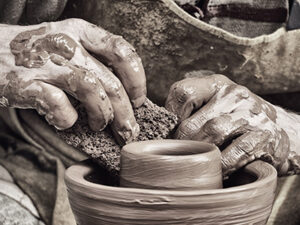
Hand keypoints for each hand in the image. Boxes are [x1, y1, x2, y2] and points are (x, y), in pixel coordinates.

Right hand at [0, 19, 145, 142]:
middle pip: (110, 81)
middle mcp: (66, 43)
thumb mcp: (67, 44)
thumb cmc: (36, 53)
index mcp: (80, 32)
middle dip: (125, 113)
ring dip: (102, 115)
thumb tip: (124, 95)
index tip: (138, 100)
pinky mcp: (25, 83)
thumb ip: (93, 60)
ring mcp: (45, 63)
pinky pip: (57, 104)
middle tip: (128, 130)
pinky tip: (65, 122)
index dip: (137, 79)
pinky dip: (66, 118)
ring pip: (91, 90)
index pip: (121, 51)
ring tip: (99, 126)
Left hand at [166, 75, 299, 175]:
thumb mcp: (214, 106)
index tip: (168, 133)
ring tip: (196, 164)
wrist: (279, 129)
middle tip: (178, 157)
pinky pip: (235, 153)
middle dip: (181, 144)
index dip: (170, 116)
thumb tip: (161, 133)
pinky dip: (221, 165)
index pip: (182, 92)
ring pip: (212, 134)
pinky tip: (217, 170)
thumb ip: (191, 113)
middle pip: (193, 121)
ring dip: (200, 155)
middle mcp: (234, 95)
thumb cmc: (236, 120)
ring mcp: (251, 114)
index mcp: (216, 84)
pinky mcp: (266, 135)